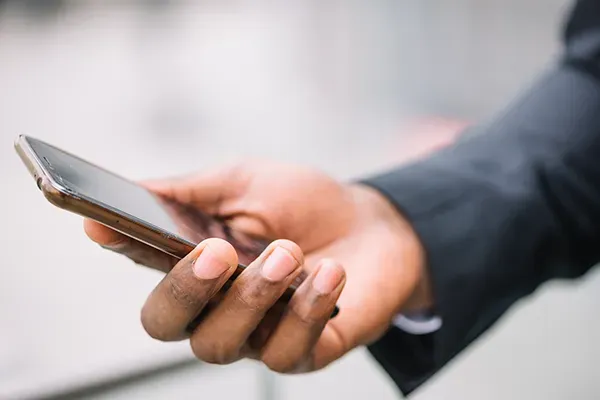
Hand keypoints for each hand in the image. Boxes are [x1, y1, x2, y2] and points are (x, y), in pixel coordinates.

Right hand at [84, 161, 426, 372]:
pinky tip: (330, 273)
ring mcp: (257, 334)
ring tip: (287, 252)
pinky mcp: (302, 352)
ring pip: (222, 344)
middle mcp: (218, 306)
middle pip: (168, 324)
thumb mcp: (247, 183)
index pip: (144, 263)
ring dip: (253, 295)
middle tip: (215, 252)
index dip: (119, 245)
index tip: (100, 222)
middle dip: (185, 290)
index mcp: (197, 262)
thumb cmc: (305, 203)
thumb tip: (133, 190)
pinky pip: (286, 350)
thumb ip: (193, 192)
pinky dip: (307, 308)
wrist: (376, 225)